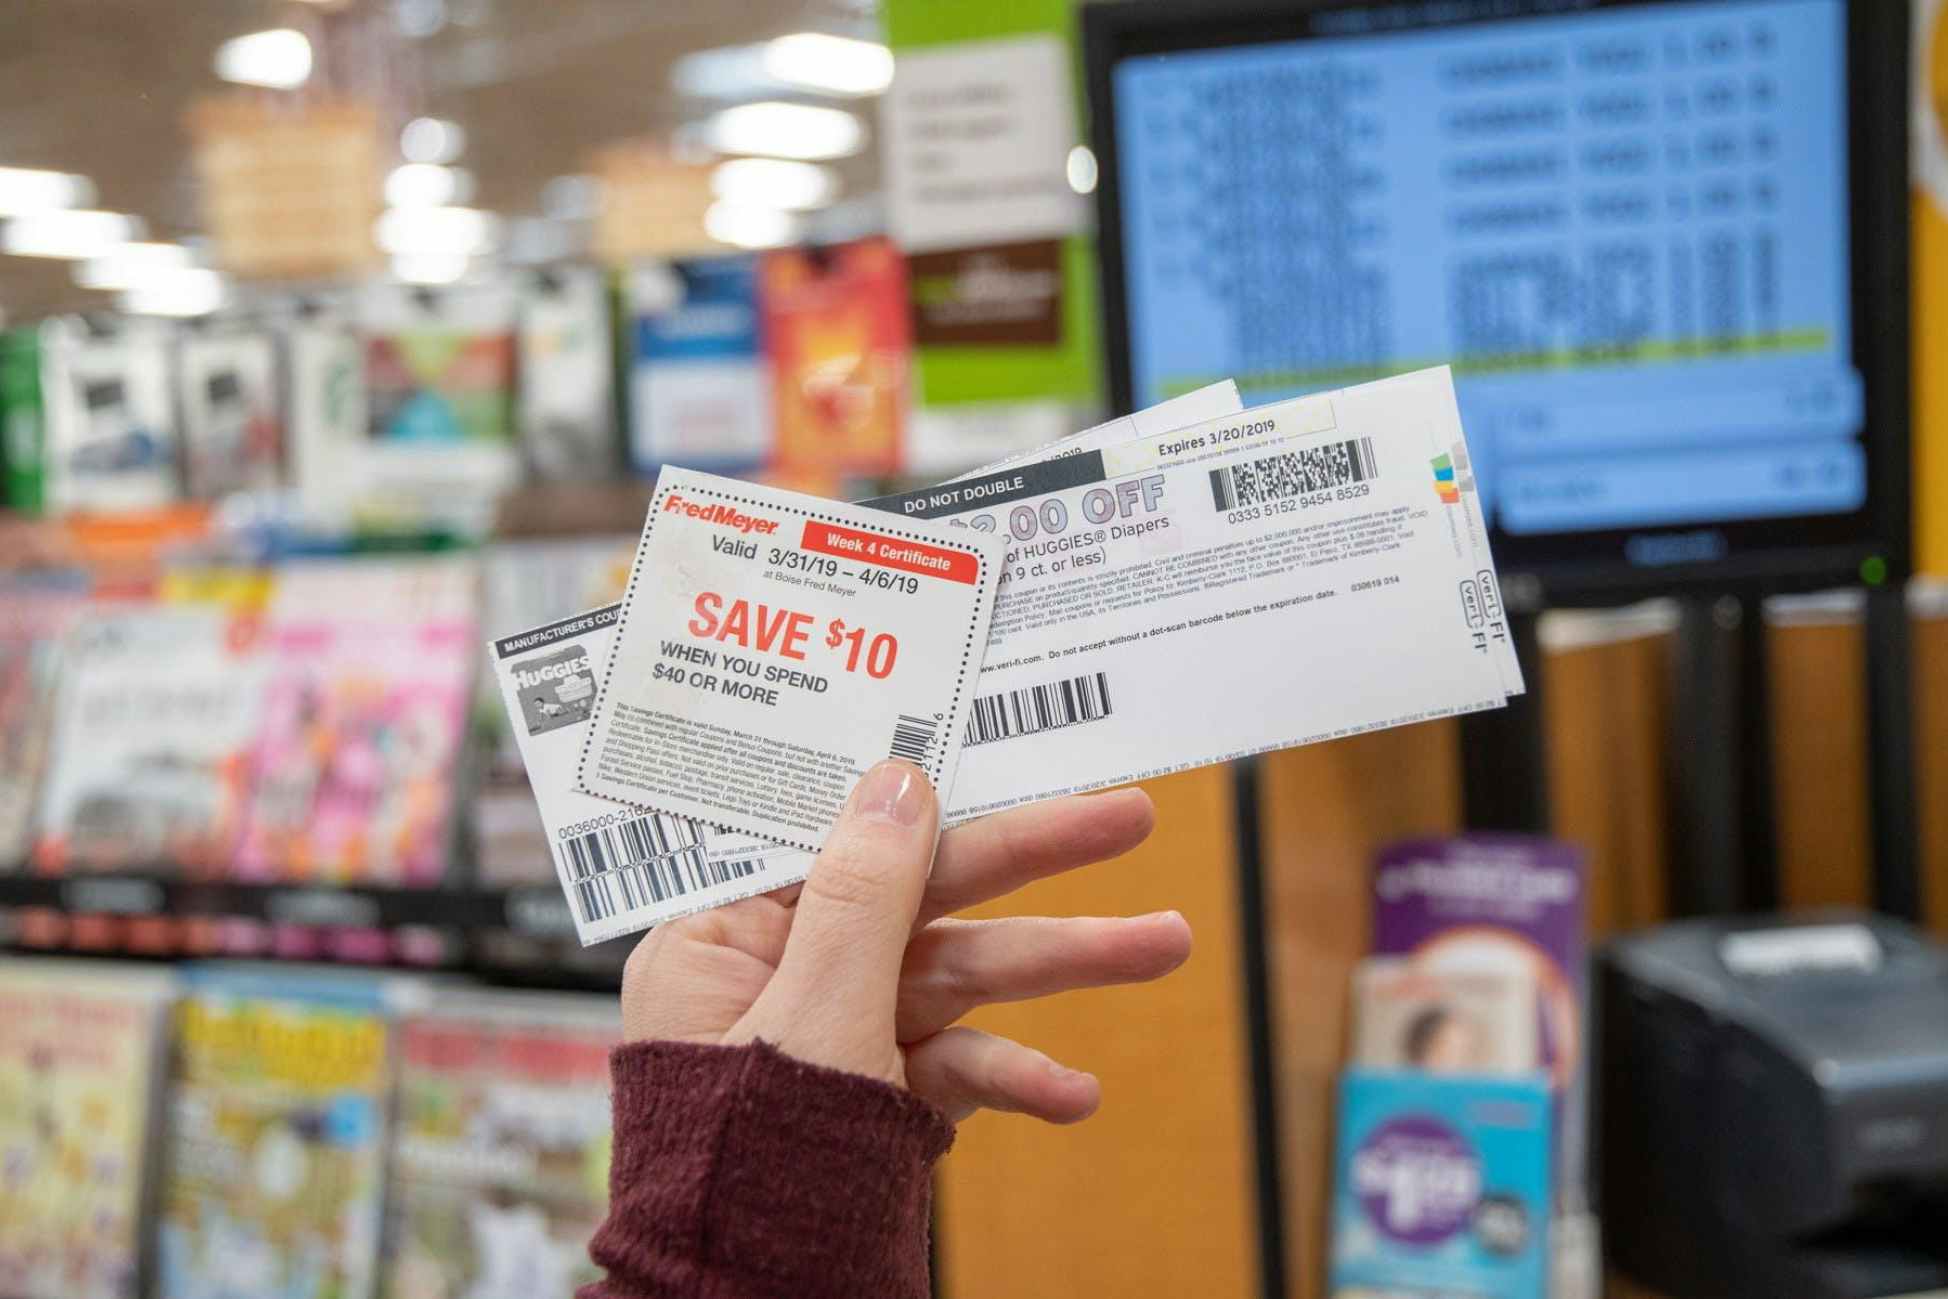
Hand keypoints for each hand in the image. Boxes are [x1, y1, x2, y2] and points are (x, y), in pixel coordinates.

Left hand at [621, 760, 1189, 1123]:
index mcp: (723, 939)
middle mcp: (780, 976)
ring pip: (959, 976)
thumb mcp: (813, 1016)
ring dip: (1061, 968)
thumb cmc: (741, 1174)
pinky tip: (1073, 1093)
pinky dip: (1015, 1075)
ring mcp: (837, 1038)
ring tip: (1167, 946)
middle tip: (1130, 819)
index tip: (1000, 746)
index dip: (922, 791)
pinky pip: (956, 1065)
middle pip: (919, 895)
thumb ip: (863, 896)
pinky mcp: (879, 1098)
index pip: (834, 835)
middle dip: (1033, 866)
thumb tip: (897, 781)